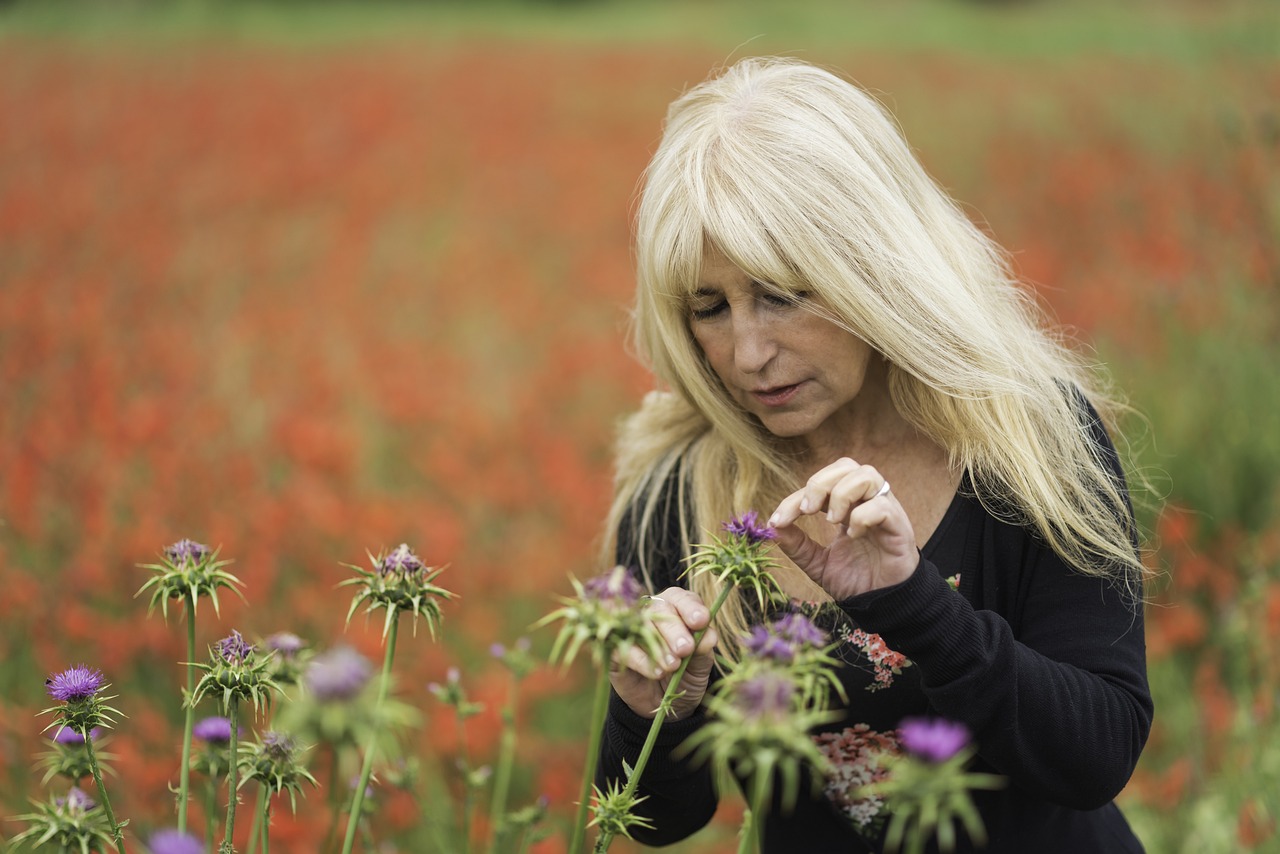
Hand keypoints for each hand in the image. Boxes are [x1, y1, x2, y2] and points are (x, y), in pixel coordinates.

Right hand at [609, 586, 718, 720]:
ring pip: (642, 626)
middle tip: (685, 649)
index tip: (700, 621)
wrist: (664, 704)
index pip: (681, 598)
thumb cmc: (686, 676)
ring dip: (659, 645)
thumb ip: (704, 649)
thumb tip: (707, 636)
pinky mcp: (615, 648)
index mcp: (677, 609)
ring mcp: (631, 629)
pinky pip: (624, 647)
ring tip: (673, 666)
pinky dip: (641, 659)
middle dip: (675, 630)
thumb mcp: (701, 665)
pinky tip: (657, 672)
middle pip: (660, 609)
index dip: (690, 607)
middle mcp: (653, 613)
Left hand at [768, 457, 919, 599]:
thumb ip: (797, 545)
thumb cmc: (856, 580)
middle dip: (819, 483)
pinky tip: (854, 536)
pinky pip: (883, 506)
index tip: (777, 521)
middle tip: (807, 511)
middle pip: (845, 466)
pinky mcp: (899, 527)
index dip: (794, 498)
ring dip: (842, 494)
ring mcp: (885, 510)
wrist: (881, 604)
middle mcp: (866, 502)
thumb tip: (771, 528)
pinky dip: (862, 517)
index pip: (820, 484)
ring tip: (832, 521)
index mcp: (847, 506)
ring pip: (867, 475)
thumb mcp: (817, 563)